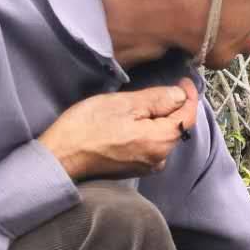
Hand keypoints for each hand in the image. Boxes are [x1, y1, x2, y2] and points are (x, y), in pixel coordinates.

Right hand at [39, 78, 199, 180]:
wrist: (61, 157)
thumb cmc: (88, 128)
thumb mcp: (125, 104)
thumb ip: (158, 100)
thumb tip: (180, 95)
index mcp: (161, 142)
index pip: (187, 116)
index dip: (188, 96)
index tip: (184, 81)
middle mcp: (160, 158)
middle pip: (176, 126)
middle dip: (171, 107)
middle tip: (157, 89)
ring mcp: (147, 165)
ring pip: (162, 135)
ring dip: (157, 118)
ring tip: (138, 105)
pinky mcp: (135, 168)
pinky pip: (150, 144)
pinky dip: (147, 130)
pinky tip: (131, 122)